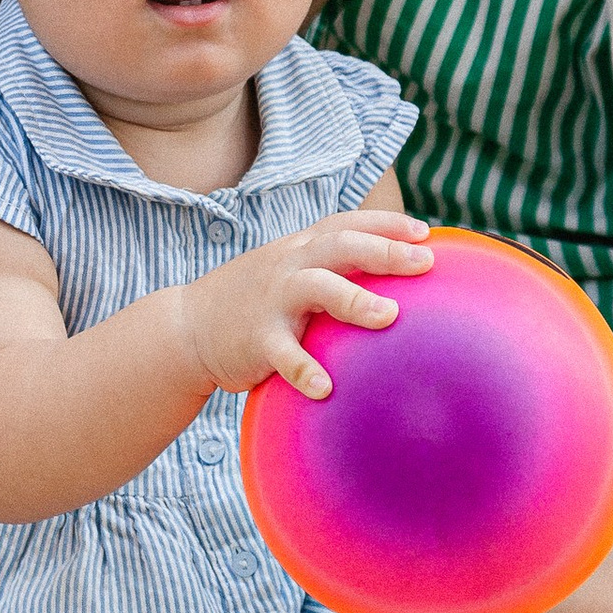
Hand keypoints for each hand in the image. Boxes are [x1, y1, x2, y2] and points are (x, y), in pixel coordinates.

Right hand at [178, 213, 436, 400]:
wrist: (187, 327)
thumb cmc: (255, 302)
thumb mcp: (289, 274)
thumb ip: (330, 272)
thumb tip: (392, 289)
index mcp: (300, 249)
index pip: (345, 224)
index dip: (384, 223)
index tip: (425, 232)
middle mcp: (288, 266)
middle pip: (339, 246)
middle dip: (383, 249)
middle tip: (424, 261)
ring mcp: (271, 300)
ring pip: (316, 288)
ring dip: (353, 298)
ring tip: (389, 315)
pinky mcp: (255, 339)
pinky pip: (283, 353)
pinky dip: (303, 369)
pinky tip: (326, 389)